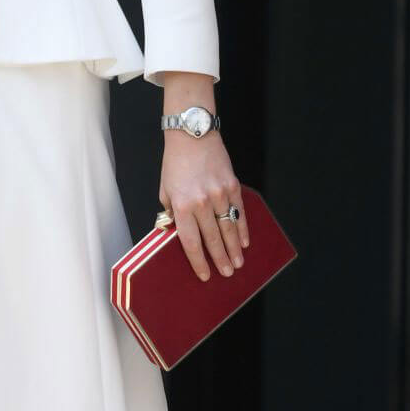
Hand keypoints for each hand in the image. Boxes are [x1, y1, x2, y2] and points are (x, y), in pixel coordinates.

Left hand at [159, 130, 249, 281]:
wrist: (192, 135)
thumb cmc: (175, 164)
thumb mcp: (165, 190)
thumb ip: (172, 214)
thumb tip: (176, 235)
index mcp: (182, 205)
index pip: (191, 241)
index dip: (198, 261)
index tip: (204, 275)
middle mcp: (201, 202)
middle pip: (213, 238)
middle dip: (220, 259)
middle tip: (227, 274)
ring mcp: (219, 194)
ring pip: (229, 228)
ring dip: (234, 249)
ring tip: (238, 263)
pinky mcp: (232, 185)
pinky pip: (239, 212)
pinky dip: (242, 228)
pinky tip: (244, 242)